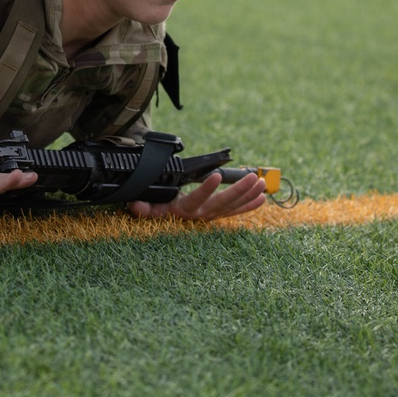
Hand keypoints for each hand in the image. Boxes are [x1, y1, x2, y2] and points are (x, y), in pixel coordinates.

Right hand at [127, 172, 266, 220]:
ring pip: (233, 206)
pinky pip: (236, 211)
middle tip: (254, 178)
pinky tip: (262, 197)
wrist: (169, 220)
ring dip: (249, 194)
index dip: (206, 189)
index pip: (196, 199)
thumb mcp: (152, 206)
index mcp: (185, 210)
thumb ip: (145, 207)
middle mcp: (201, 215)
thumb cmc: (161, 208)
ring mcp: (213, 215)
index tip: (215, 176)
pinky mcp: (220, 215)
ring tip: (261, 182)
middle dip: (239, 191)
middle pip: (222, 203)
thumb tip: (135, 205)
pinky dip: (249, 205)